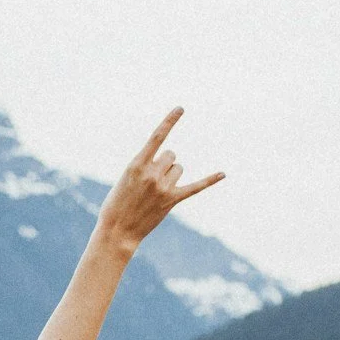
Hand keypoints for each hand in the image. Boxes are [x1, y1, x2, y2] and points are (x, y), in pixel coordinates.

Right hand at [95, 107, 222, 253]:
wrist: (117, 231)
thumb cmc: (117, 203)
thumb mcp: (125, 178)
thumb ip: (145, 166)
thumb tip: (169, 163)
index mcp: (136, 164)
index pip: (157, 137)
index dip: (170, 121)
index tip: (181, 108)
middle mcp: (152, 174)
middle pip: (171, 156)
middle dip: (165, 164)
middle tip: (151, 180)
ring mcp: (163, 188)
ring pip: (179, 169)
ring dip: (171, 176)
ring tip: (156, 191)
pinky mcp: (172, 200)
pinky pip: (195, 187)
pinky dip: (209, 180)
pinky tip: (223, 174)